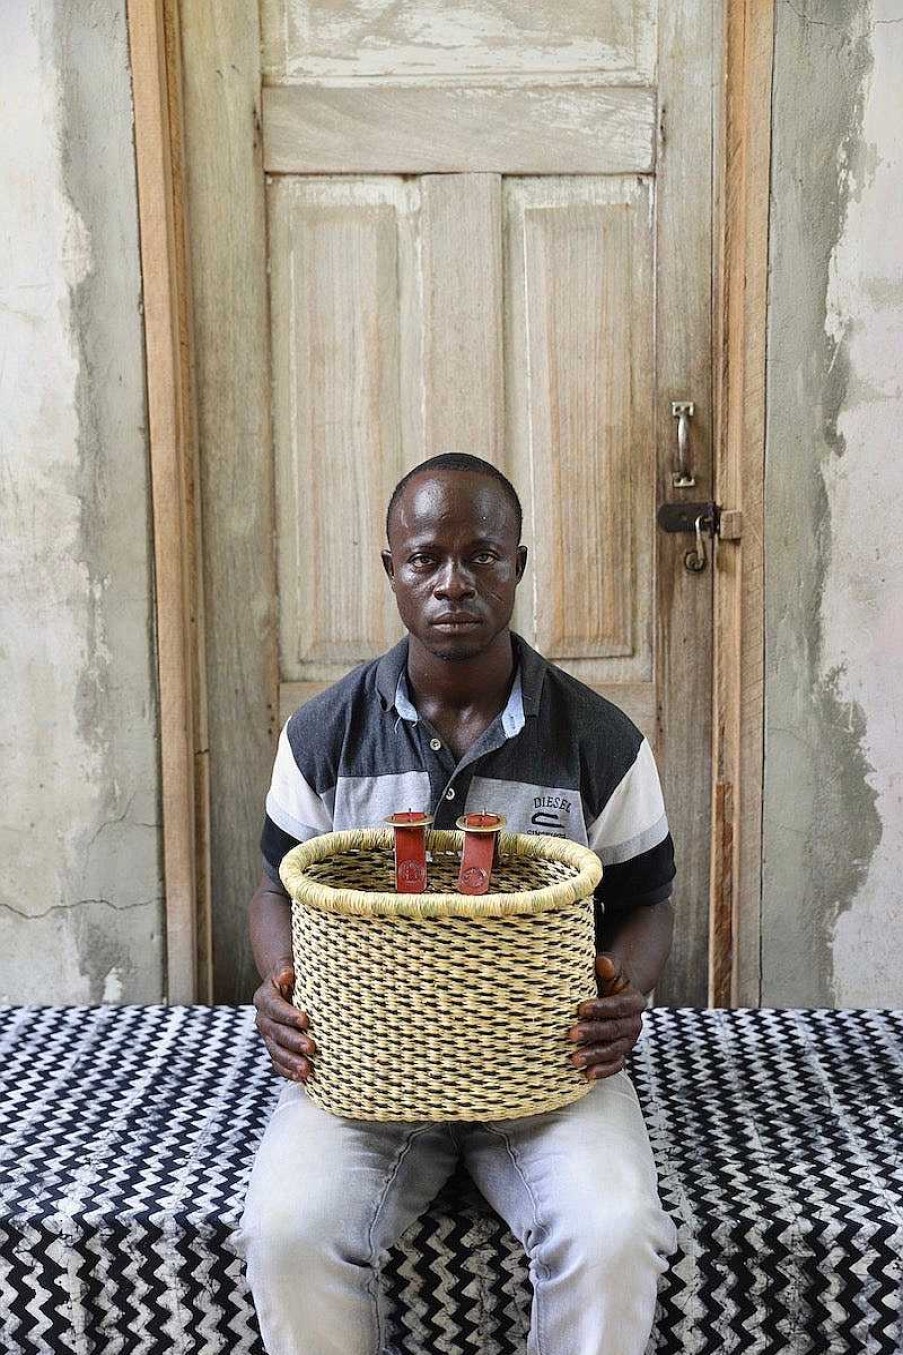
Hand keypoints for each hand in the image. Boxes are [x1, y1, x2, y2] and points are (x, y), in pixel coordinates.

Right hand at [253, 960, 315, 1082]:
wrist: (286, 986)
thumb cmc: (292, 976)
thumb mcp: (287, 968)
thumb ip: (285, 970)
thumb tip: (286, 974)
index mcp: (265, 998)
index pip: (275, 1007)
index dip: (288, 1014)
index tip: (305, 1020)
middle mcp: (263, 1018)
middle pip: (276, 1033)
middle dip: (293, 1042)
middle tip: (311, 1048)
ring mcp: (268, 1036)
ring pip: (276, 1051)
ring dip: (291, 1062)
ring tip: (307, 1070)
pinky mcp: (274, 1048)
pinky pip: (277, 1063)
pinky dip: (288, 1072)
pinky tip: (301, 1079)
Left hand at [565, 953, 644, 1080]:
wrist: (613, 998)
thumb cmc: (605, 982)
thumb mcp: (609, 971)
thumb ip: (608, 965)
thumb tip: (603, 961)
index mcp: (634, 1001)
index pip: (619, 1006)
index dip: (601, 1008)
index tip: (581, 1009)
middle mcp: (634, 1023)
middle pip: (614, 1030)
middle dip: (593, 1033)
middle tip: (571, 1034)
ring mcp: (628, 1042)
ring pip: (613, 1050)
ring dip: (594, 1056)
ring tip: (573, 1059)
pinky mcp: (620, 1055)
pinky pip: (615, 1065)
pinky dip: (603, 1071)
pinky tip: (587, 1075)